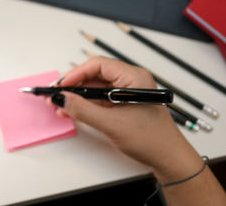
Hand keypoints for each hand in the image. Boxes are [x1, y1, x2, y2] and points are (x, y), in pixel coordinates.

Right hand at [51, 56, 201, 180]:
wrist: (169, 160)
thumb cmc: (153, 140)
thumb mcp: (111, 124)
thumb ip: (83, 110)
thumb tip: (62, 99)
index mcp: (134, 77)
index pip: (98, 65)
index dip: (76, 74)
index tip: (61, 86)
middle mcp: (131, 81)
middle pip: (95, 75)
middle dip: (73, 86)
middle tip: (56, 95)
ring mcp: (127, 92)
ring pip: (95, 88)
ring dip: (77, 97)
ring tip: (61, 105)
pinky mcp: (124, 104)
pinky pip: (100, 99)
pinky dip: (86, 105)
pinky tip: (73, 111)